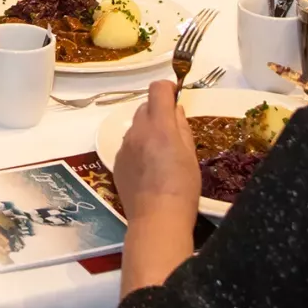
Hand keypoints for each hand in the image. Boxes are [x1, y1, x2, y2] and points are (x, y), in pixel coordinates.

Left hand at [114, 81, 203, 221]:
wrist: (157, 218)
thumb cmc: (182, 187)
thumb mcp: (190, 154)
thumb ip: (181, 127)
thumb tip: (175, 110)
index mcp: (159, 125)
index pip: (158, 89)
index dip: (168, 88)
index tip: (176, 97)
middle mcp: (137, 131)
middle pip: (145, 106)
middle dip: (158, 111)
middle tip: (172, 130)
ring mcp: (124, 147)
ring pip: (135, 126)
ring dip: (147, 130)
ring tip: (161, 153)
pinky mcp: (117, 163)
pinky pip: (128, 145)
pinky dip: (138, 148)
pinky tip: (149, 168)